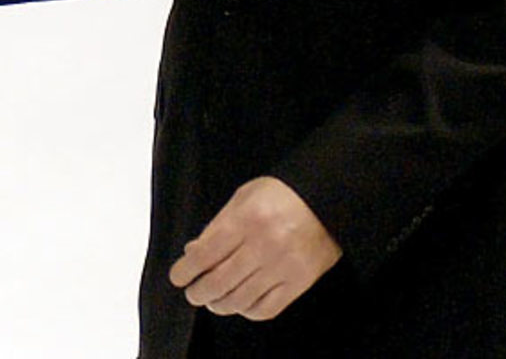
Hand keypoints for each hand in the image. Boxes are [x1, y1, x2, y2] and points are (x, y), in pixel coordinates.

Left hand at [168, 176, 341, 320]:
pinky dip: (247, 311)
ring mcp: (282, 267)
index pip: (205, 255)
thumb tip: (194, 253)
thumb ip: (217, 225)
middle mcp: (264, 245)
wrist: (326, 201)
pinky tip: (240, 304)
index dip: (186, 270)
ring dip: (219, 304)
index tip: (178, 276)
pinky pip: (265, 309)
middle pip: (219, 282)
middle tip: (193, 292)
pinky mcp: (298, 283)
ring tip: (212, 300)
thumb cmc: (283, 194)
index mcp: (247, 219)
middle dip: (198, 292)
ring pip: (240, 300)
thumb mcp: (244, 197)